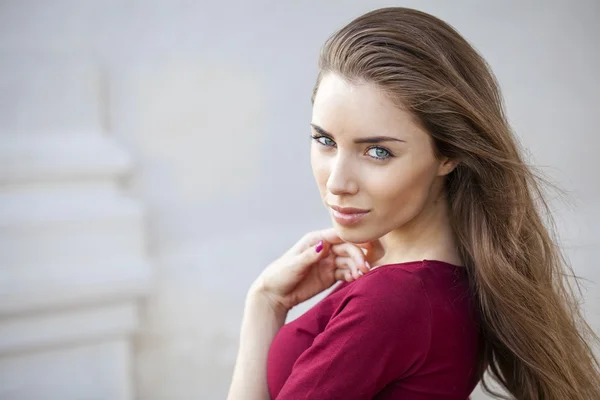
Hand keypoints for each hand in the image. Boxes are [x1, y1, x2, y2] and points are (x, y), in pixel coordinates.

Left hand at [250, 228, 370, 312]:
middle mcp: (324, 249)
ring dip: (357, 267)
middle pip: (347, 248)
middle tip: (365, 268)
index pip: (338, 236)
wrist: (275, 294)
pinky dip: (352, 275)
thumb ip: (310, 255)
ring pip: (348, 261)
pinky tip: (355, 280)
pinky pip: (345, 273)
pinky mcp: (330, 276)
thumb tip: (324, 245)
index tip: (366, 246)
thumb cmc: (280, 275)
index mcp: (315, 240)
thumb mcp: (294, 264)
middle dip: (358, 257)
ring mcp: (328, 262)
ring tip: (361, 276)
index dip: (353, 239)